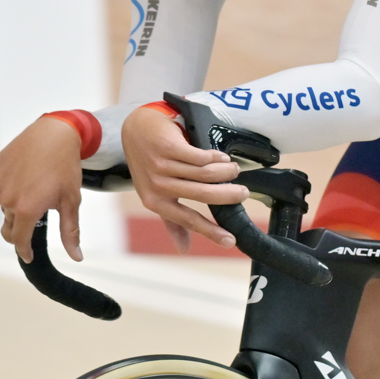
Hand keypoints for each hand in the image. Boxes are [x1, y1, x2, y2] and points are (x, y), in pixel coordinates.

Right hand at [0, 115, 83, 262]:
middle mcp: (7, 199)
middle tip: (35, 216)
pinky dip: (6, 188)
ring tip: (32, 186)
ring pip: (3, 207)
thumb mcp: (71, 201)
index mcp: (27, 209)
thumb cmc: (64, 168)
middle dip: (21, 229)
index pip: (20, 241)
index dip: (25, 251)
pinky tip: (21, 176)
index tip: (29, 256)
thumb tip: (76, 257)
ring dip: (14, 205)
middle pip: (10, 227)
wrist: (52, 134)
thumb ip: (70, 232)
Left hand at [123, 105, 247, 251]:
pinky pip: (201, 156)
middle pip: (203, 195)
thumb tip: (184, 249)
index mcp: (155, 202)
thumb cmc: (148, 164)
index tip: (231, 240)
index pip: (188, 220)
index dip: (211, 231)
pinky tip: (222, 157)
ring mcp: (161, 165)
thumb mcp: (156, 194)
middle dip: (228, 195)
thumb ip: (171, 221)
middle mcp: (157, 185)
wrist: (136, 128)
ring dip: (225, 172)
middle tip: (243, 193)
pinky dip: (216, 158)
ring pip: (205, 173)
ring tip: (233, 170)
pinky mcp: (168, 147)